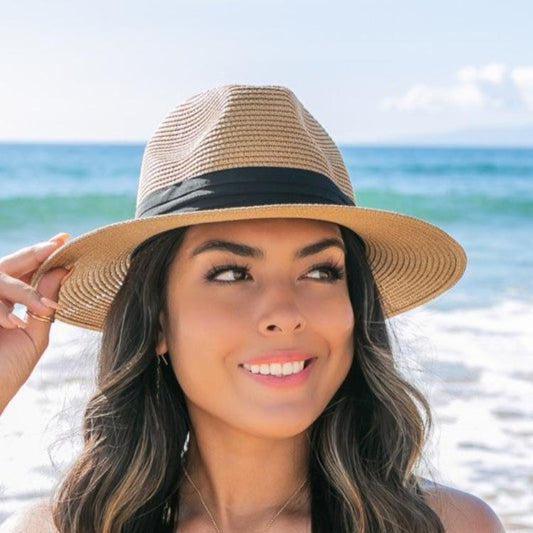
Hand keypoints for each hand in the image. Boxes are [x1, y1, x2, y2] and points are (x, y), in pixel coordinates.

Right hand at [0, 233, 70, 413]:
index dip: (42, 253)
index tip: (64, 238)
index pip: (25, 270)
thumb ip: (45, 301)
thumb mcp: (35, 334)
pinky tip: (17, 323)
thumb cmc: (9, 369)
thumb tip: (65, 269)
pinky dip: (2, 311)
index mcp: (8, 301)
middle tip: (56, 246)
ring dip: (22, 292)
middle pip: (8, 266)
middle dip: (32, 254)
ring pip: (0, 282)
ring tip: (45, 308)